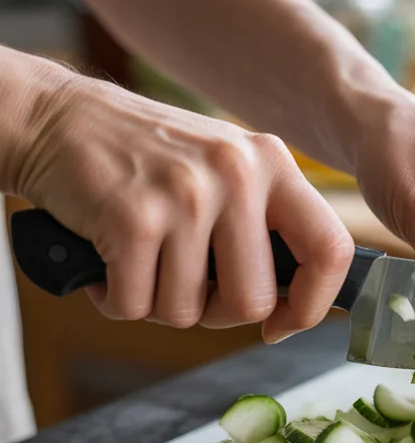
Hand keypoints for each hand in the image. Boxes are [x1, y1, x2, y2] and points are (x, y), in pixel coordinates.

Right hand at [14, 64, 352, 340]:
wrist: (56, 119)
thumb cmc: (143, 160)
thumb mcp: (223, 169)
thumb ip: (262, 224)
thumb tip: (296, 303)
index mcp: (273, 163)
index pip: (331, 250)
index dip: (311, 305)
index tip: (279, 324)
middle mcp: (239, 174)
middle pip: (252, 301)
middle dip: (213, 313)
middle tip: (181, 286)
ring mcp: (188, 195)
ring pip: (188, 312)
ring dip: (156, 304)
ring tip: (137, 260)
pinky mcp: (135, 218)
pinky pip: (136, 306)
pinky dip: (116, 300)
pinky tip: (107, 262)